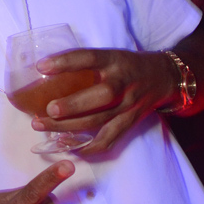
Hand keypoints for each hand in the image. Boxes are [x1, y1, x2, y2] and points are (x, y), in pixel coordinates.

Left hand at [32, 48, 176, 152]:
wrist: (162, 78)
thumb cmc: (125, 66)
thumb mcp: (109, 55)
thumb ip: (84, 64)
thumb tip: (42, 71)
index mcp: (114, 60)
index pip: (90, 57)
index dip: (66, 62)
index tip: (41, 67)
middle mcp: (123, 82)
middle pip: (101, 95)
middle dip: (73, 105)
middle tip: (48, 109)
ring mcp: (128, 105)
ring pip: (99, 120)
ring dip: (68, 127)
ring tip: (41, 125)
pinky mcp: (130, 122)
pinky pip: (109, 139)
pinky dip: (89, 148)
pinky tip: (69, 147)